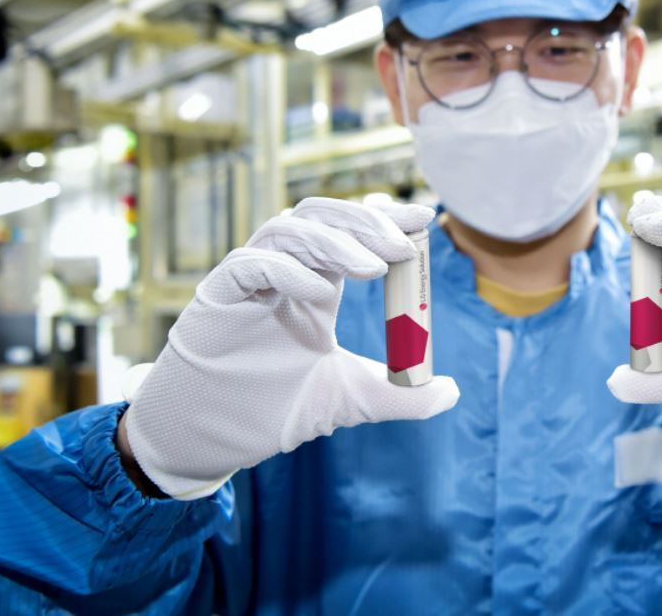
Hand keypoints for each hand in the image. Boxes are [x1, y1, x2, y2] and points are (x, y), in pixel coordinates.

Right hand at [121, 197, 458, 498]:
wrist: (210, 442)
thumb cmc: (271, 411)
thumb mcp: (350, 401)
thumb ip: (400, 396)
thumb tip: (451, 391)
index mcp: (315, 284)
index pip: (351, 231)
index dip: (385, 218)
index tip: (424, 218)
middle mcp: (283, 272)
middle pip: (324, 218)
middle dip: (367, 222)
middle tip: (405, 244)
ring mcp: (248, 280)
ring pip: (287, 229)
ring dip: (334, 241)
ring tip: (372, 268)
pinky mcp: (217, 296)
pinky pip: (249, 262)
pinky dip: (287, 268)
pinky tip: (319, 292)